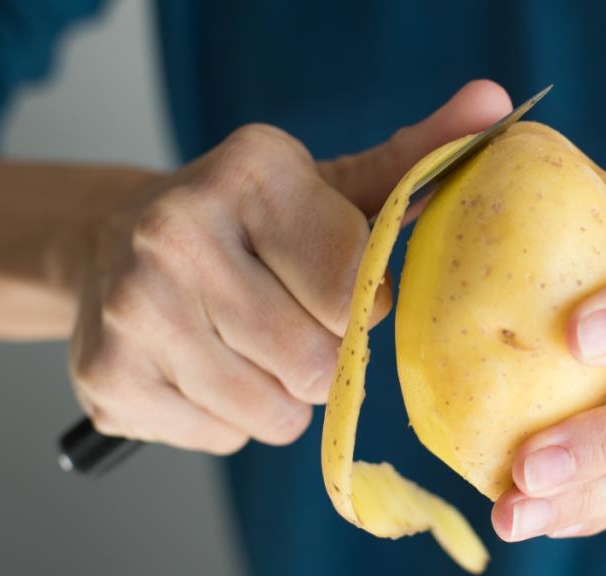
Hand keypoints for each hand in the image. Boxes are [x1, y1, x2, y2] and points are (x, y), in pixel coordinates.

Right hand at [70, 81, 512, 453]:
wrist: (109, 241)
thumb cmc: (250, 222)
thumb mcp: (329, 186)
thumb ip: (413, 160)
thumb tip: (497, 107)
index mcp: (248, 174)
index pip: (354, 287)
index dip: (362, 302)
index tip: (338, 283)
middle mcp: (177, 234)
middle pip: (315, 363)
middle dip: (324, 360)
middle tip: (293, 322)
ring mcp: (133, 311)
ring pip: (272, 415)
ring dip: (280, 396)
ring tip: (248, 343)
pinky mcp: (108, 380)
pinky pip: (223, 438)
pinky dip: (229, 419)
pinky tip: (203, 365)